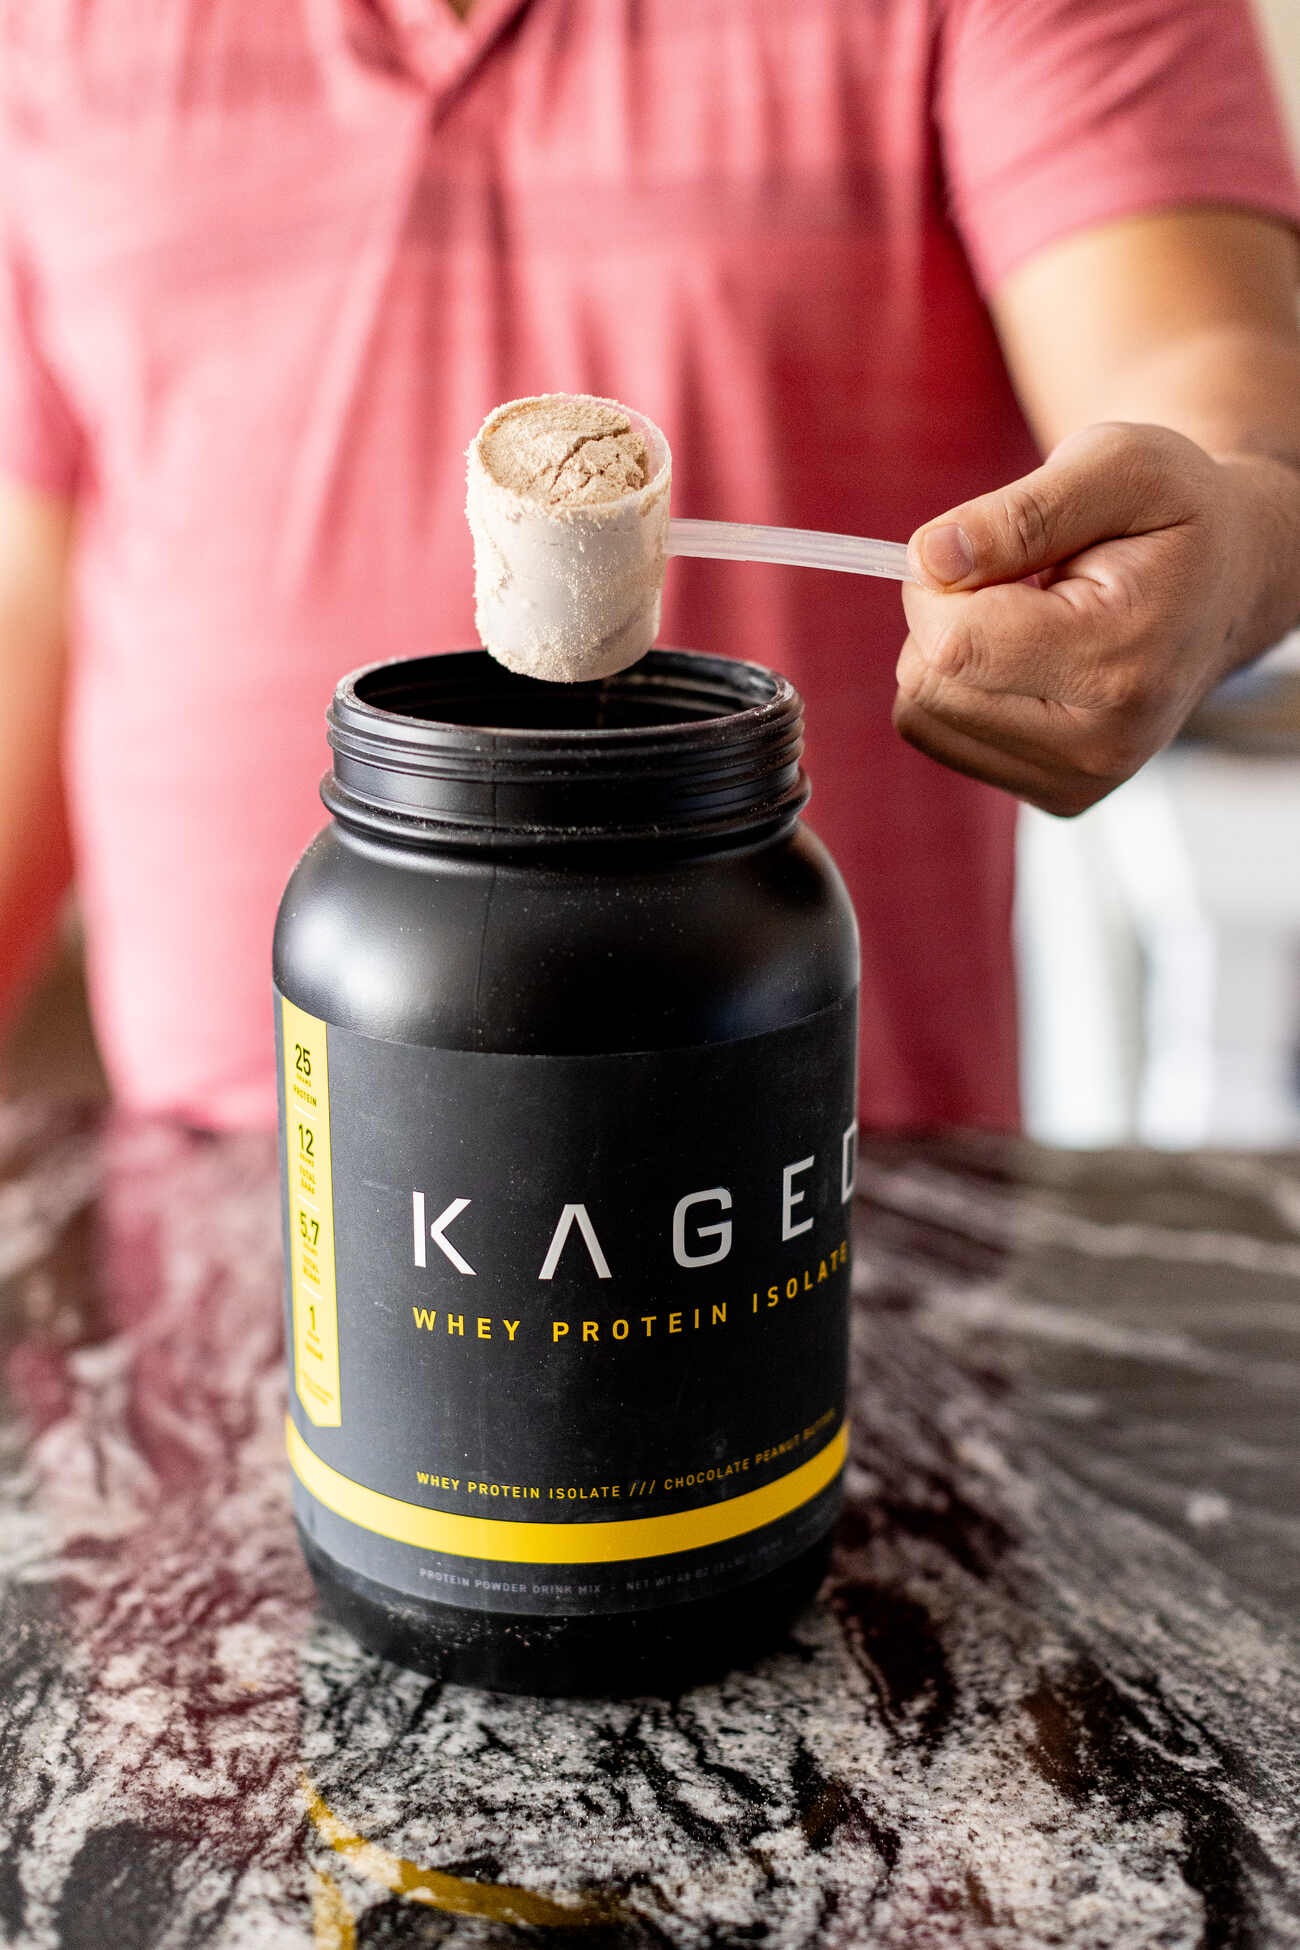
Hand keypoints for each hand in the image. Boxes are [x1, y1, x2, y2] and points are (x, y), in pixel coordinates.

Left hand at [894, 422, 1257, 816]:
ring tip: (1032, 618)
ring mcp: (1075, 781)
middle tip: (1018, 581)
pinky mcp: (1055, 794)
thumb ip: (1021, 512)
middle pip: (929, 683)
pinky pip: (941, 735)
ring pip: (923, 714)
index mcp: (1119, 662)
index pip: (954, 643)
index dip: (939, 582)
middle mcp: (1098, 744)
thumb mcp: (1119, 464)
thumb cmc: (1176, 515)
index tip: (984, 547)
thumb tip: (930, 559)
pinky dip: (963, 688)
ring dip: (953, 653)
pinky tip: (1027, 659)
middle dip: (947, 616)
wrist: (1230, 583)